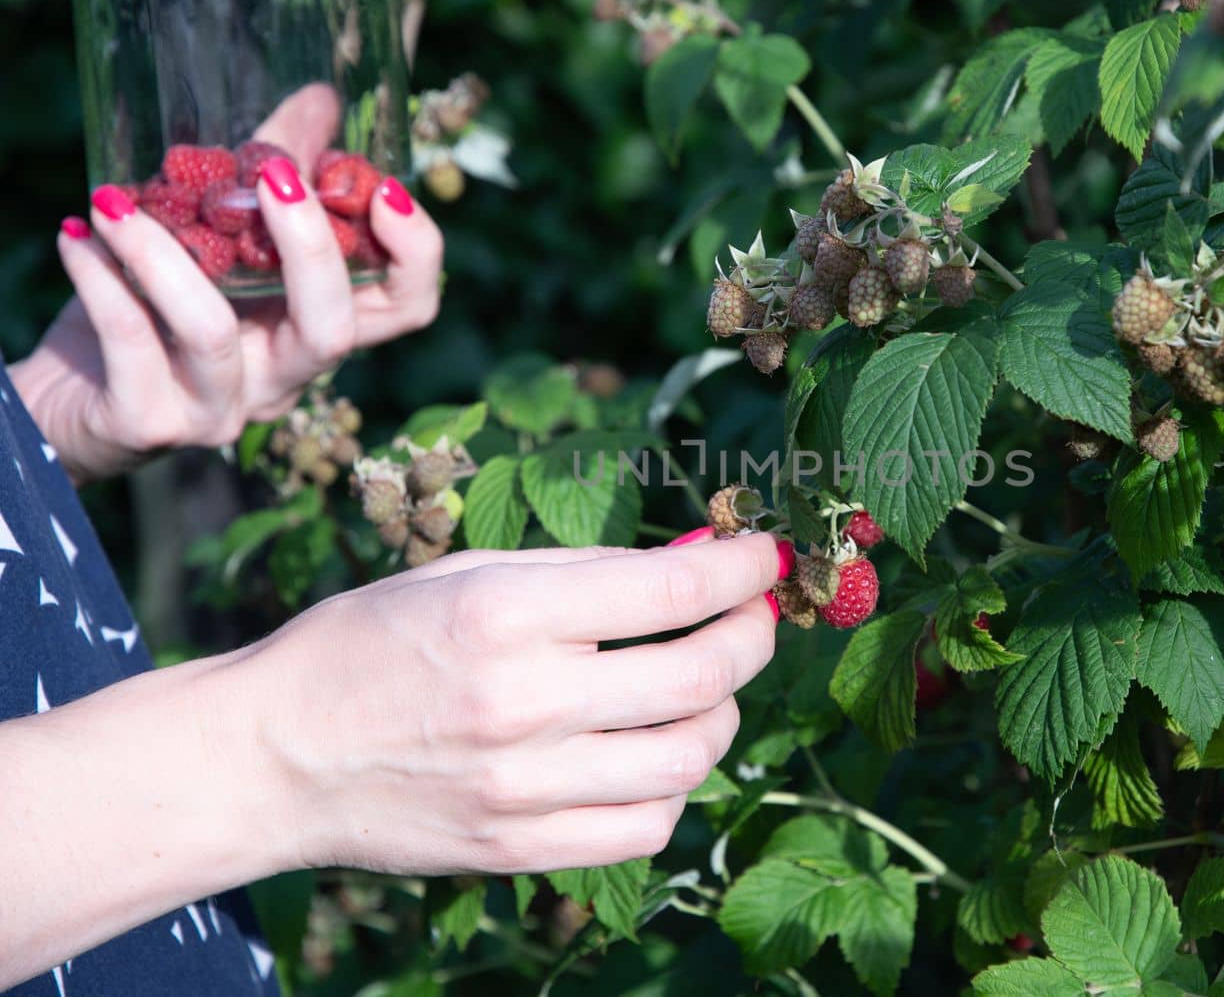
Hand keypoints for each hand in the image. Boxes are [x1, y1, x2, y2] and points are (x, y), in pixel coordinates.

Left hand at [9, 85, 443, 482]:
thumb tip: (322, 99)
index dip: (415, 254)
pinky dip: (100, 276)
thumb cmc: (155, 308)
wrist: (71, 393)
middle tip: (270, 175)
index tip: (384, 188)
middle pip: (334, 331)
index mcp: (314, 331)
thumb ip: (273, 172)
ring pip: (212, 332)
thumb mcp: (219, 238)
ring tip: (114, 201)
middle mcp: (284, 380)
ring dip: (161, 252)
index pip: (407, 310)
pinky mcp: (151, 423)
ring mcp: (221, 409)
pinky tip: (79, 233)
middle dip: (308, 246)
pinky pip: (131, 340)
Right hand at [237, 534, 787, 874]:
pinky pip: (647, 826)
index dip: (744, 567)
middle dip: (754, 634)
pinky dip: (675, 786)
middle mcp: (524, 702)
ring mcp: (525, 787)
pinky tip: (657, 751)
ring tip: (706, 686)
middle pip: (702, 673)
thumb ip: (584, 569)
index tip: (767, 556)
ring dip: (723, 713)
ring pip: (690, 755)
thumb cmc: (368, 645)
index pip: (672, 586)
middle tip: (757, 616)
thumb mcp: (463, 573)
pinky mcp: (520, 849)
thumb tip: (693, 558)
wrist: (275, 756)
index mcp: (506, 614)